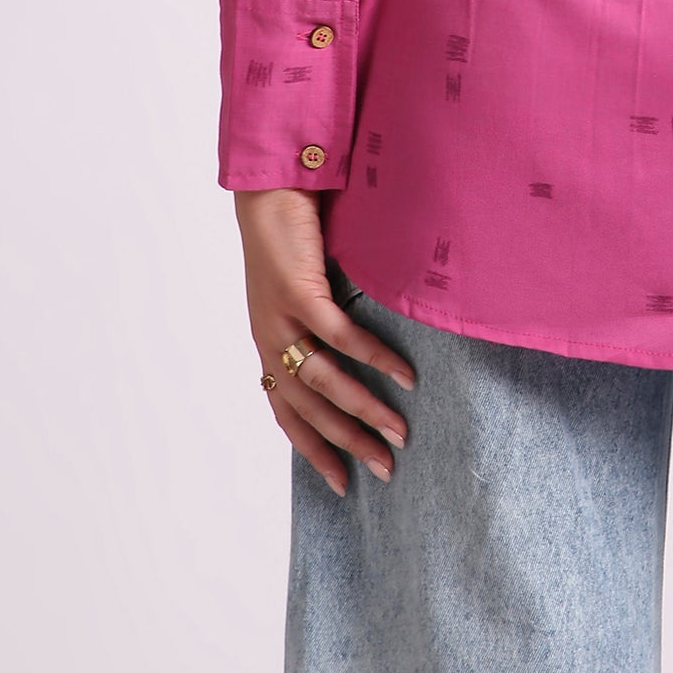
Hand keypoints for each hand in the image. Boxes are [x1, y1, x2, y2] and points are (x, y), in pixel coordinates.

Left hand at [236, 186, 417, 494]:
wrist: (271, 187)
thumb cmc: (294, 235)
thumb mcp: (304, 291)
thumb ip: (323, 326)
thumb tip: (363, 357)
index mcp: (270, 345)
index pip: (288, 415)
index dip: (314, 452)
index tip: (344, 485)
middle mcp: (270, 340)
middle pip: (309, 409)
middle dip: (348, 443)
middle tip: (386, 469)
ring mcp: (280, 318)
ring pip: (324, 382)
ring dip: (364, 410)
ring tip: (399, 431)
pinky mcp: (298, 292)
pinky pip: (339, 337)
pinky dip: (372, 358)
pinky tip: (402, 373)